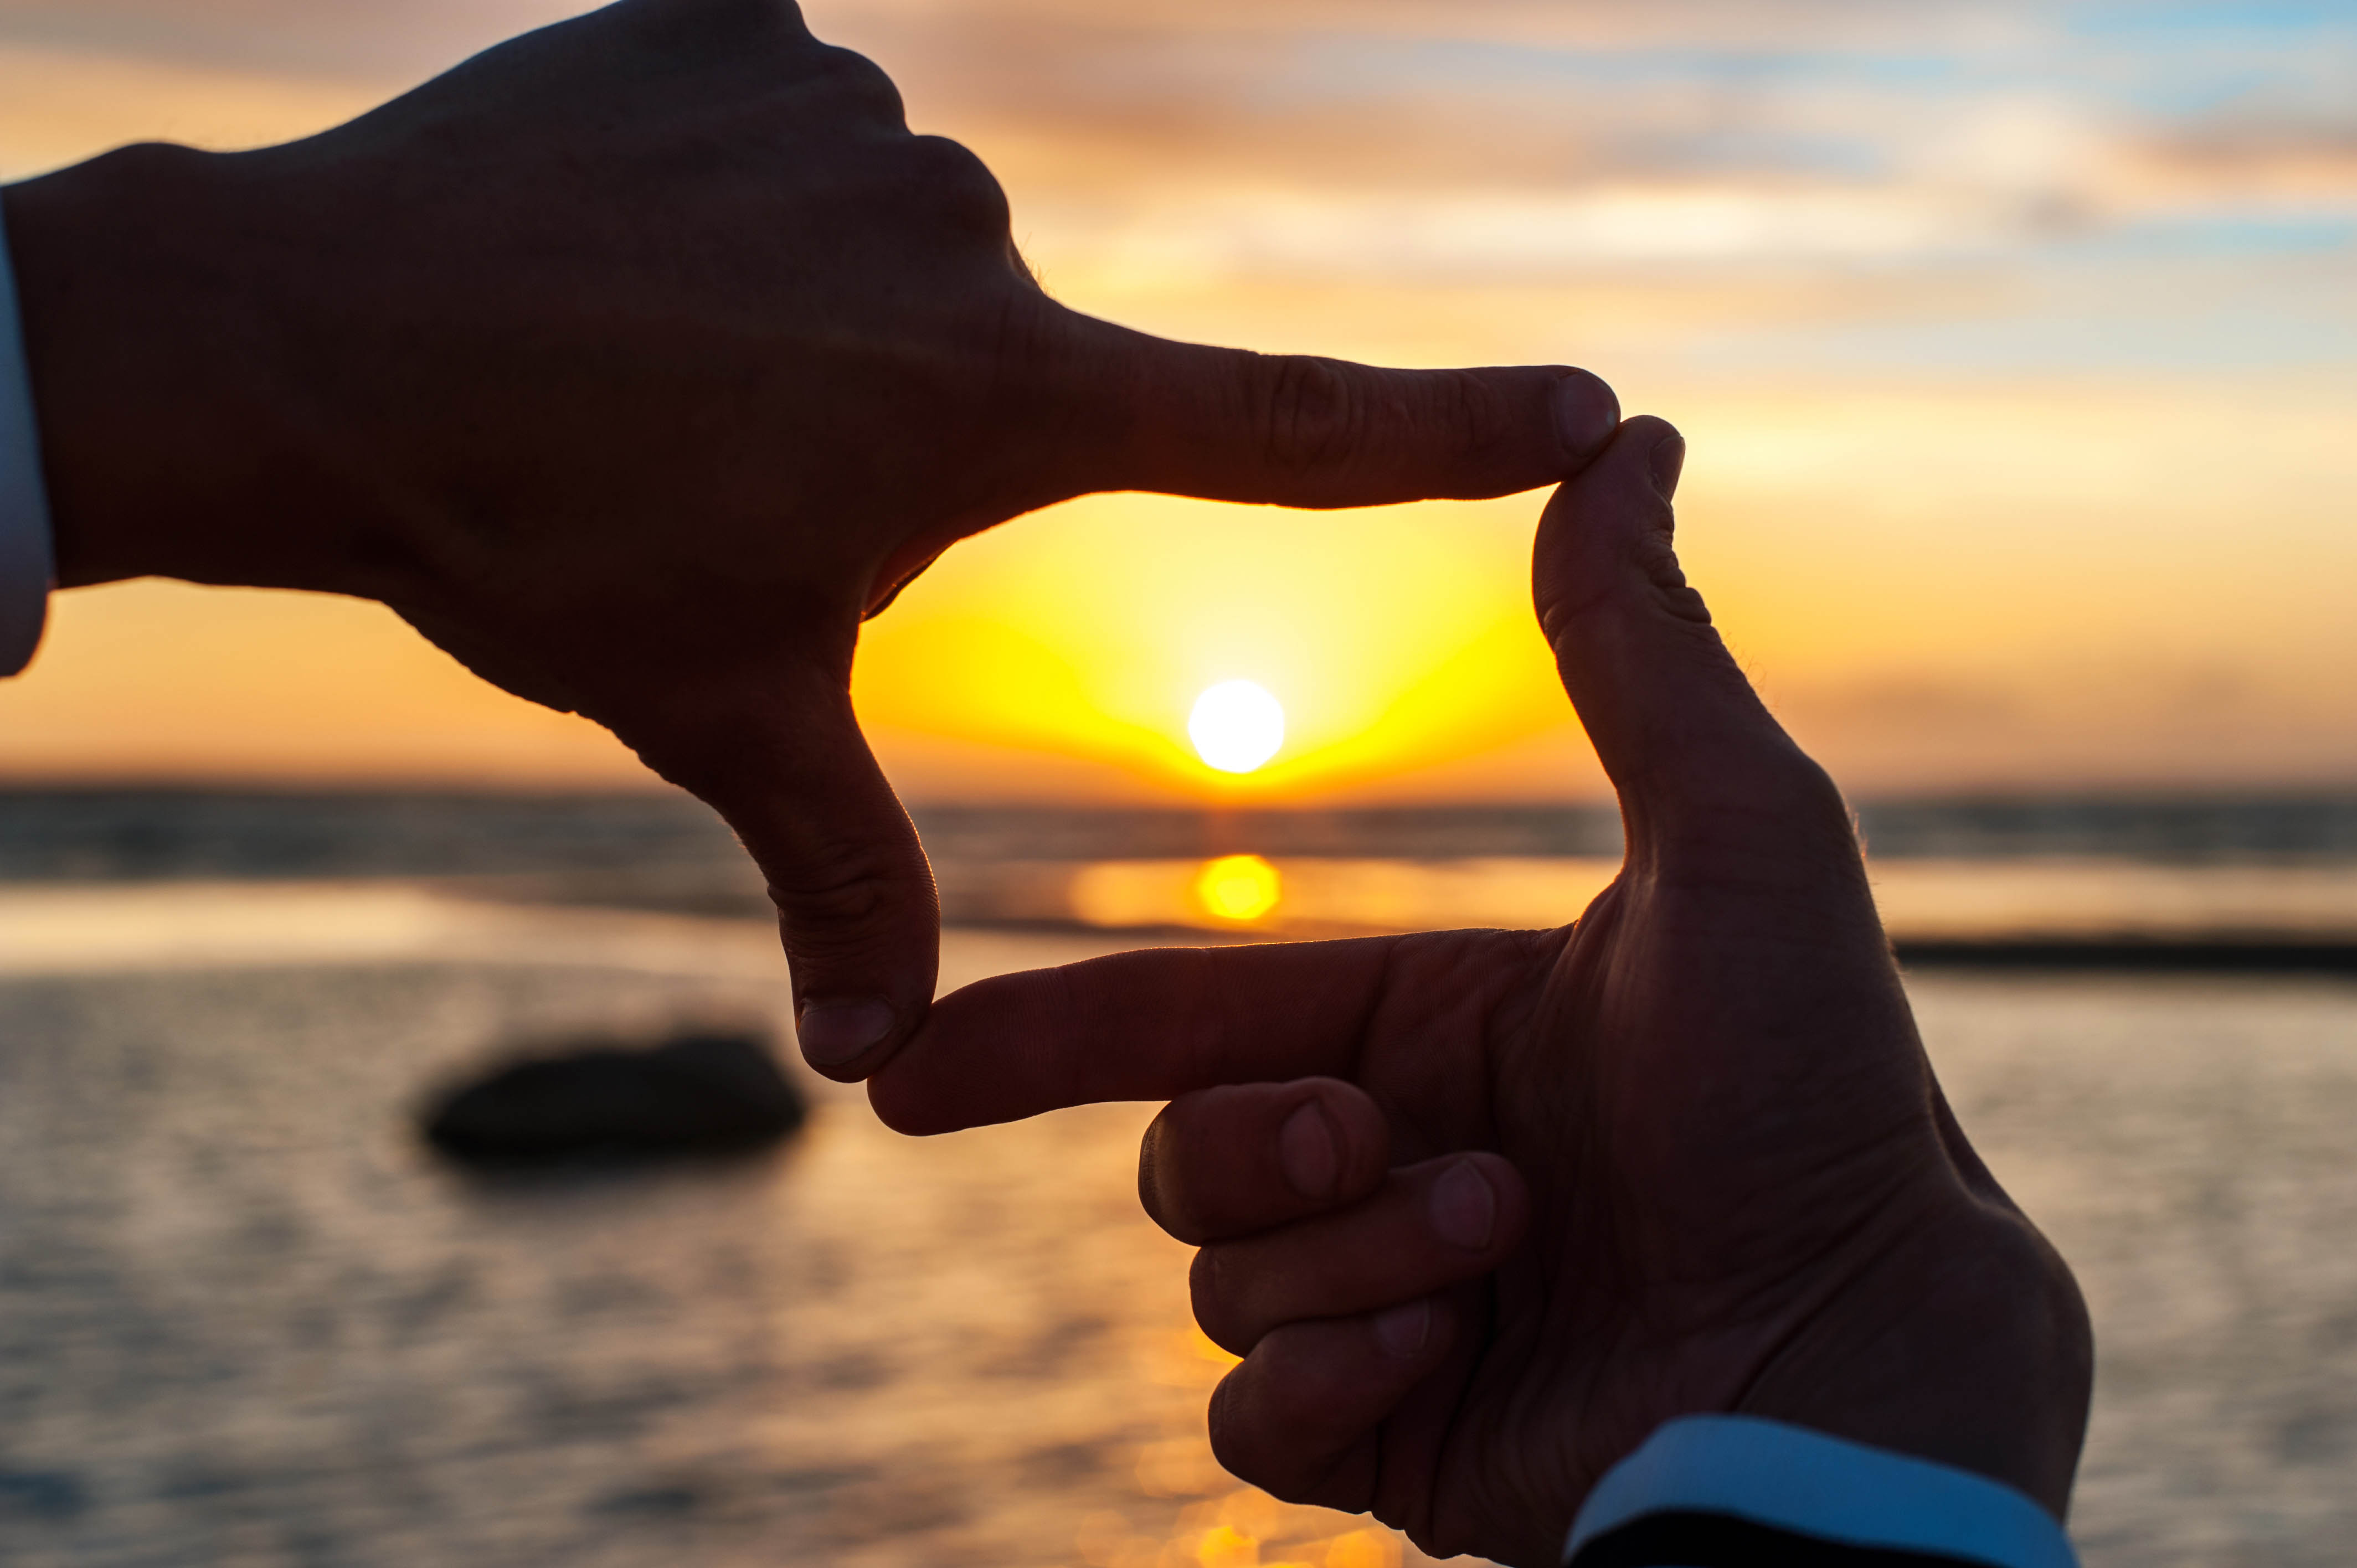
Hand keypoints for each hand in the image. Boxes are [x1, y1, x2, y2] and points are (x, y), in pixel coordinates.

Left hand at [0, 0, 1619, 1075]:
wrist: (304, 356)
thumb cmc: (536, 544)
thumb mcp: (723, 709)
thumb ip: (838, 869)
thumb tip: (867, 1066)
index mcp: (992, 407)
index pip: (1278, 430)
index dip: (1446, 430)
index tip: (1592, 408)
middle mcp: (960, 240)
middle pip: (980, 339)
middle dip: (875, 400)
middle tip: (716, 445)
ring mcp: (848, 112)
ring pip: (876, 217)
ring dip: (791, 285)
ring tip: (647, 343)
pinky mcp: (732, 11)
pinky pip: (776, 95)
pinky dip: (714, 163)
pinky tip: (609, 225)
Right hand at [869, 418, 2092, 1565]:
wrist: (1865, 1367)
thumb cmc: (1816, 1096)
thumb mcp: (1734, 843)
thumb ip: (1642, 651)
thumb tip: (1632, 437)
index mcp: (1431, 1029)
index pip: (1190, 1015)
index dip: (1043, 1037)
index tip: (905, 1070)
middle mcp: (1395, 1159)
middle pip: (1184, 1152)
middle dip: (1261, 1146)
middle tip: (1390, 1146)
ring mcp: (1391, 1307)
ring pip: (1215, 1282)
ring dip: (1346, 1260)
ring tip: (1500, 1245)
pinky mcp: (1396, 1442)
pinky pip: (1249, 1419)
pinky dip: (1329, 1388)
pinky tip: (1446, 1364)